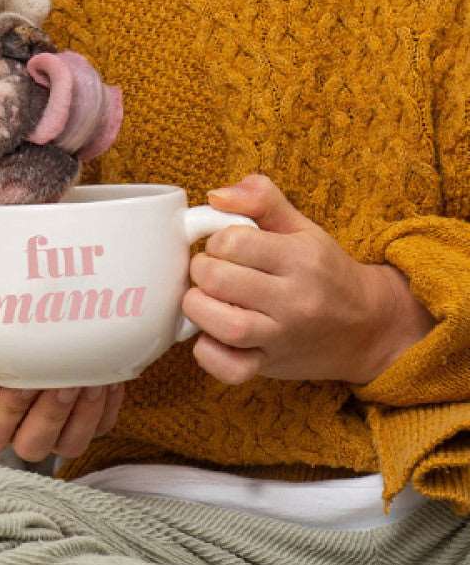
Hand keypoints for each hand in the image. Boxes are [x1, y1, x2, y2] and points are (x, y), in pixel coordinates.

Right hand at [0, 343, 125, 461]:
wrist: (38, 324)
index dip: (7, 412)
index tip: (20, 382)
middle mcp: (22, 435)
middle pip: (33, 447)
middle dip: (49, 414)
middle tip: (61, 381)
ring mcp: (58, 435)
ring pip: (71, 445)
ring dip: (82, 414)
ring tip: (88, 378)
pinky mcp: (91, 427)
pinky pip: (101, 427)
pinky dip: (106, 404)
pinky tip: (106, 375)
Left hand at [182, 174, 435, 385]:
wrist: (367, 326)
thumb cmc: (323, 271)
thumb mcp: (301, 227)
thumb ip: (261, 199)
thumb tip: (215, 195)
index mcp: (300, 257)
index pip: (233, 241)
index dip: (215, 241)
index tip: (223, 248)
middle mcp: (294, 299)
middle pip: (219, 280)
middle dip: (200, 271)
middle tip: (208, 272)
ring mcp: (282, 337)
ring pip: (224, 325)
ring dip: (198, 309)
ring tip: (203, 300)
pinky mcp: (270, 366)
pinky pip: (230, 368)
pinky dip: (208, 353)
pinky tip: (209, 336)